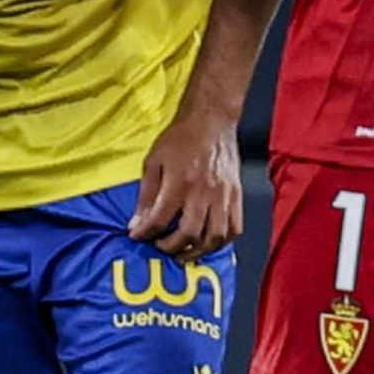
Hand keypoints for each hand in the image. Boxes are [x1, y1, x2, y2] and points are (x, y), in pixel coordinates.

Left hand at [129, 108, 241, 257]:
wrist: (211, 120)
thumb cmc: (180, 138)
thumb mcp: (153, 161)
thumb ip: (145, 195)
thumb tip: (137, 223)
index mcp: (179, 182)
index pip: (160, 220)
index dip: (145, 234)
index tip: (137, 236)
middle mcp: (203, 192)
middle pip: (189, 233)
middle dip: (171, 247)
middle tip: (160, 246)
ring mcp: (223, 195)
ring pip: (215, 236)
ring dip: (198, 251)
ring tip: (184, 252)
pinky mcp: (236, 195)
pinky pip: (234, 228)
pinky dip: (221, 241)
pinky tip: (208, 241)